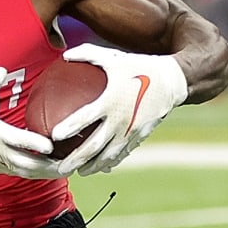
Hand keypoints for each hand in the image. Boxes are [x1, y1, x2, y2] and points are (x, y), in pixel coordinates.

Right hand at [0, 66, 61, 177]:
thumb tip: (2, 70)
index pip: (18, 140)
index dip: (34, 143)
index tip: (50, 144)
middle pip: (28, 164)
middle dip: (49, 166)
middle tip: (70, 164)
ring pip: (27, 172)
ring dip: (46, 173)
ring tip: (66, 169)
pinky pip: (21, 173)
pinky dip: (36, 173)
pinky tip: (49, 170)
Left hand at [50, 44, 189, 175]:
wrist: (172, 82)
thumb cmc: (139, 67)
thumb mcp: (114, 57)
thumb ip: (87, 54)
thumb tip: (64, 55)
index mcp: (111, 100)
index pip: (86, 117)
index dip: (70, 126)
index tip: (54, 136)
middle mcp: (120, 120)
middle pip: (94, 146)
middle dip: (76, 160)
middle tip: (60, 169)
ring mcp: (130, 131)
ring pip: (108, 156)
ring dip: (92, 166)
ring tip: (79, 173)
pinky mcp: (138, 137)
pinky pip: (121, 153)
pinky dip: (109, 162)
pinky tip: (99, 167)